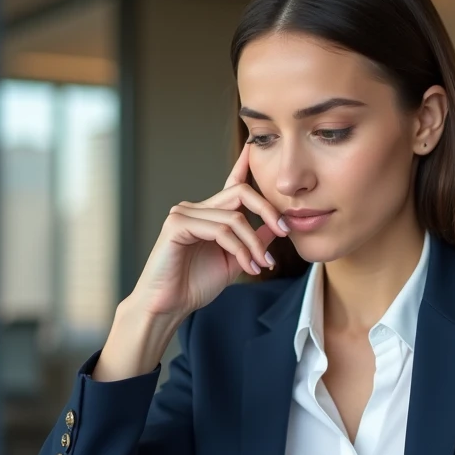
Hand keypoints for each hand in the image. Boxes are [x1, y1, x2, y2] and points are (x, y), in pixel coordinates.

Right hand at [129, 143, 290, 321]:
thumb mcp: (234, 261)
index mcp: (208, 215)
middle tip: (285, 232)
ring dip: (254, 244)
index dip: (244, 165)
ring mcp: (183, 214)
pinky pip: (220, 230)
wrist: (169, 307)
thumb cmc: (194, 286)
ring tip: (262, 265)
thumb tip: (276, 227)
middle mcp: (195, 209)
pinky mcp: (176, 225)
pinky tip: (246, 267)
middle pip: (240, 194)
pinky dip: (238, 249)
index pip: (231, 185)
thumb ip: (253, 241)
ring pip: (234, 218)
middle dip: (268, 212)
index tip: (256, 148)